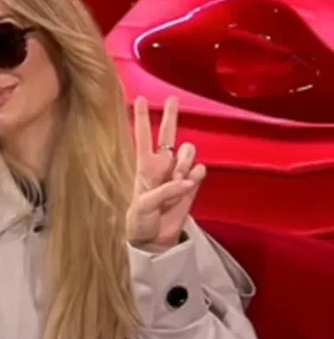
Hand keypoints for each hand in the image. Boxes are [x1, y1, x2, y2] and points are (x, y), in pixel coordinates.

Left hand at [127, 97, 206, 250]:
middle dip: (170, 117)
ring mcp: (178, 175)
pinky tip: (190, 181)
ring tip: (178, 180)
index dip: (140, 119)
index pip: (142, 138)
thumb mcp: (144, 205)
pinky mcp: (192, 186)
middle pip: (167, 135)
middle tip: (173, 99)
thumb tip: (187, 180)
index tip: (139, 98)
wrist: (153, 240)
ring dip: (185, 162)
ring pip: (188, 152)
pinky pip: (199, 171)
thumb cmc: (140, 221)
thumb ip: (164, 191)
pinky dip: (196, 175)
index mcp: (144, 167)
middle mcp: (161, 166)